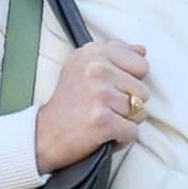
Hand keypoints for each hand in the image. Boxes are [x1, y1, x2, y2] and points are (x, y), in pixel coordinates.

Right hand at [35, 42, 147, 174]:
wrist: (44, 134)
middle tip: (102, 107)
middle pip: (143, 91)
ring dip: (124, 122)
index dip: (130, 82)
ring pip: (139, 112)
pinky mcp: (103, 120)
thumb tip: (142, 50)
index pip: (141, 65)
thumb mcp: (83, 65)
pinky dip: (121, 138)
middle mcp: (97, 69)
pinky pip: (132, 131)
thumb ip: (115, 54)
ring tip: (101, 119)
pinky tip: (103, 134)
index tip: (109, 88)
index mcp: (94, 52)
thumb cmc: (69, 101)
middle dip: (129, 104)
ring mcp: (100, 94)